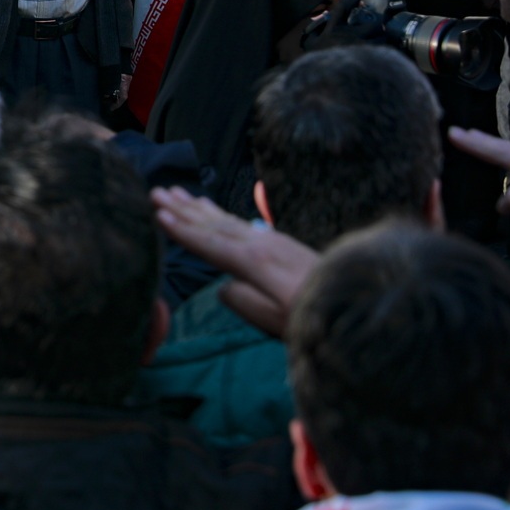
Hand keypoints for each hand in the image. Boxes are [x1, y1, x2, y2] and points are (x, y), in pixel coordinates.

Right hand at [152, 186, 319, 337]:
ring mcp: (272, 240)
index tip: (157, 215)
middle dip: (182, 208)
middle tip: (156, 191)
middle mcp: (260, 243)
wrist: (353, 302)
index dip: (181, 230)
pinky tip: (211, 207)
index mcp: (253, 261)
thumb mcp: (273, 318)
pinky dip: (220, 212)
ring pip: (226, 218)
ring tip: (176, 192)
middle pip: (213, 223)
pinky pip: (240, 222)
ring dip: (198, 206)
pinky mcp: (280, 242)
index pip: (209, 242)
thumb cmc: (311, 317)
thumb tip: (224, 287)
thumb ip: (242, 301)